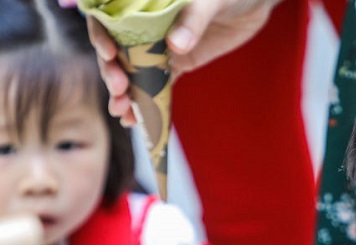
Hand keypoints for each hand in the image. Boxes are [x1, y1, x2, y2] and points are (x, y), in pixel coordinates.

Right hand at [88, 0, 278, 125]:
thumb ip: (193, 19)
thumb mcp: (210, 0)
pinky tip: (137, 121)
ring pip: (135, 72)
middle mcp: (145, 26)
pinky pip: (159, 86)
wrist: (254, 3)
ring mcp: (160, 47)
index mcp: (143, 4)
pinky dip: (148, 103)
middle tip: (119, 90)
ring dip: (125, 94)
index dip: (101, 35)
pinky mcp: (178, 64)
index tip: (109, 54)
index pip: (109, 18)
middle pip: (118, 50)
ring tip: (122, 113)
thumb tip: (176, 45)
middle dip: (113, 72)